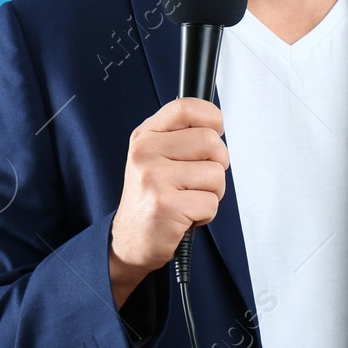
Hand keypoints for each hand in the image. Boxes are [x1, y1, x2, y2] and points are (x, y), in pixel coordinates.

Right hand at [109, 97, 228, 306]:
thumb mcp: (157, 157)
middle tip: (197, 181)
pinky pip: (211, 202)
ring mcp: (153, 178)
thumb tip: (217, 124)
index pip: (187, 106)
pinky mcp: (165, 205)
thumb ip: (181, 136)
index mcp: (146, 136)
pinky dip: (206, 214)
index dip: (212, 118)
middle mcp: (145, 153)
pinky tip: (185, 216)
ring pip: (216, 173)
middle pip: (211, 141)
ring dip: (212, 193)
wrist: (130, 240)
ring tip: (188, 199)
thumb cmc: (153, 197)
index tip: (214, 133)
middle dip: (217, 164)